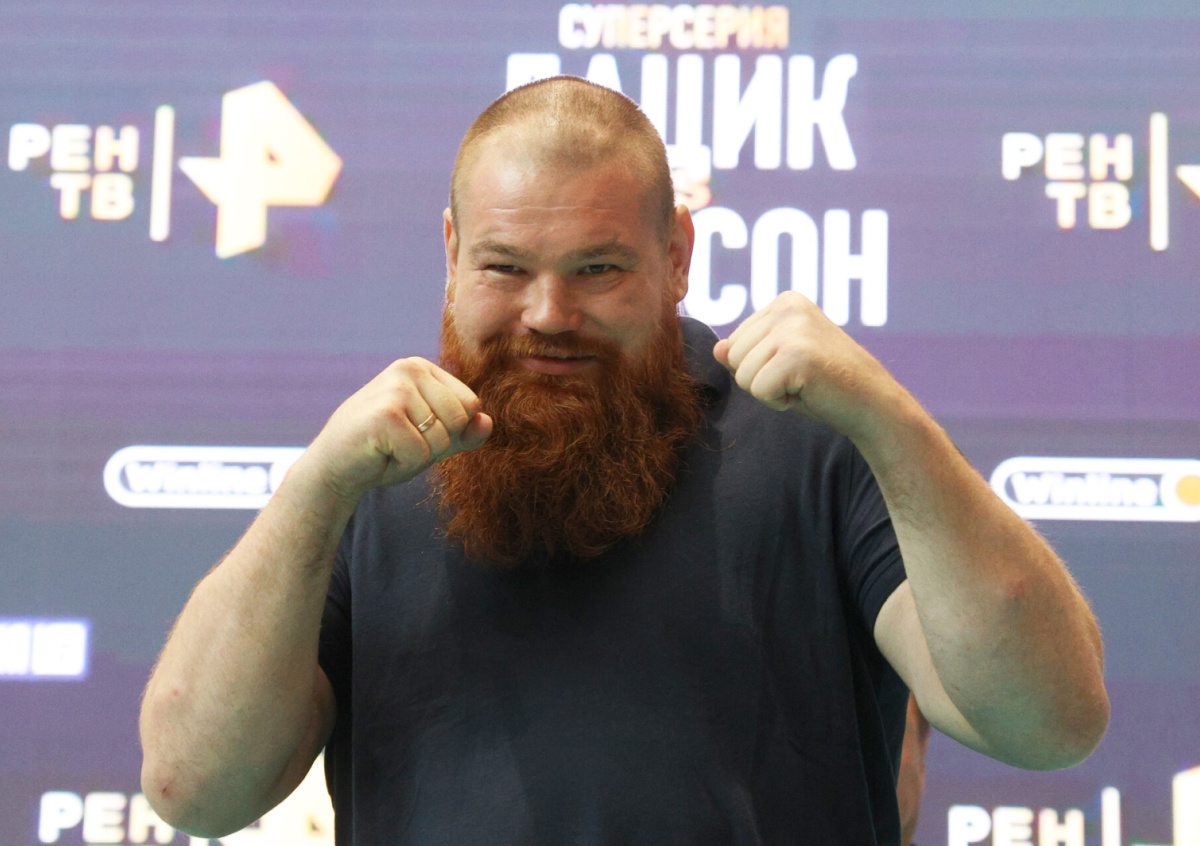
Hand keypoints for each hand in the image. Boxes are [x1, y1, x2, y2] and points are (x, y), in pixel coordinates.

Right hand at [299, 357, 491, 503]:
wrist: (334, 467)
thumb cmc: (385, 450)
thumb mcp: (433, 440)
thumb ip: (464, 432)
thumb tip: (488, 422)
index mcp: (422, 368)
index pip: (471, 404)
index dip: (450, 431)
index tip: (415, 431)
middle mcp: (410, 369)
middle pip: (460, 420)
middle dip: (435, 445)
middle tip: (399, 442)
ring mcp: (396, 389)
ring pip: (442, 438)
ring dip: (418, 456)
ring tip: (388, 447)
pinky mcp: (385, 414)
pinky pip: (420, 453)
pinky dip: (403, 465)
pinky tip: (379, 454)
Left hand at [712, 291, 904, 441]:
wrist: (872, 405)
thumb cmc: (825, 385)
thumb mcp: (779, 362)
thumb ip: (747, 352)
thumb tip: (718, 350)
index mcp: (785, 302)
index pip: (734, 343)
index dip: (760, 367)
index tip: (796, 368)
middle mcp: (788, 307)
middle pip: (733, 358)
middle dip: (760, 380)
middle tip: (800, 379)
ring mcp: (793, 328)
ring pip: (741, 375)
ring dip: (770, 391)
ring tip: (804, 384)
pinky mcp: (797, 353)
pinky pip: (757, 390)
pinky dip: (778, 402)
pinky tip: (807, 392)